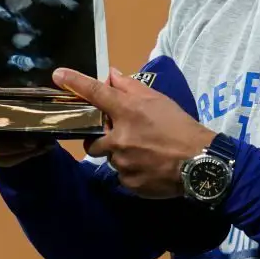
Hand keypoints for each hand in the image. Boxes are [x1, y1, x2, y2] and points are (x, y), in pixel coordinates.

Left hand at [53, 66, 215, 198]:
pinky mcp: (128, 183)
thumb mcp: (160, 101)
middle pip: (92, 139)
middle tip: (120, 137)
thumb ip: (132, 88)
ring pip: (109, 158)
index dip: (75, 83)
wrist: (201, 163)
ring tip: (143, 153)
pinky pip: (122, 175)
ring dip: (120, 154)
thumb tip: (111, 75)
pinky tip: (149, 166)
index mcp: (128, 112)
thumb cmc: (182, 127)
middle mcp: (119, 138)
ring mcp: (122, 163)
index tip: (58, 75)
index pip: (96, 94)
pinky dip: (131, 170)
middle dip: (101, 138)